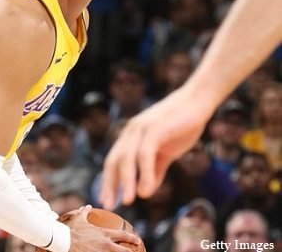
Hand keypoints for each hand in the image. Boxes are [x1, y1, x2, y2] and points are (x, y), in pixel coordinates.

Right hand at [62, 206, 140, 251]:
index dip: (132, 238)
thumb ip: (85, 212)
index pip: (123, 235)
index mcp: (104, 233)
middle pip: (124, 251)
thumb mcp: (79, 219)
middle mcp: (106, 244)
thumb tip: (88, 207)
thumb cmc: (71, 230)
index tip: (138, 240)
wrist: (63, 241)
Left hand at [100, 87, 212, 208]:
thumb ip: (154, 170)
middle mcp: (131, 132)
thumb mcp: (166, 152)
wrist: (198, 101)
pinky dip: (144, 173)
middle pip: (114, 161)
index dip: (109, 181)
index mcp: (131, 136)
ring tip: (128, 201)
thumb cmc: (182, 125)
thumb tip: (145, 191)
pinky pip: (145, 154)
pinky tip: (146, 190)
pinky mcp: (155, 128)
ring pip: (127, 159)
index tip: (107, 201)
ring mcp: (141, 129)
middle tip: (109, 205)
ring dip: (127, 182)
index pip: (113, 161)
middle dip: (110, 184)